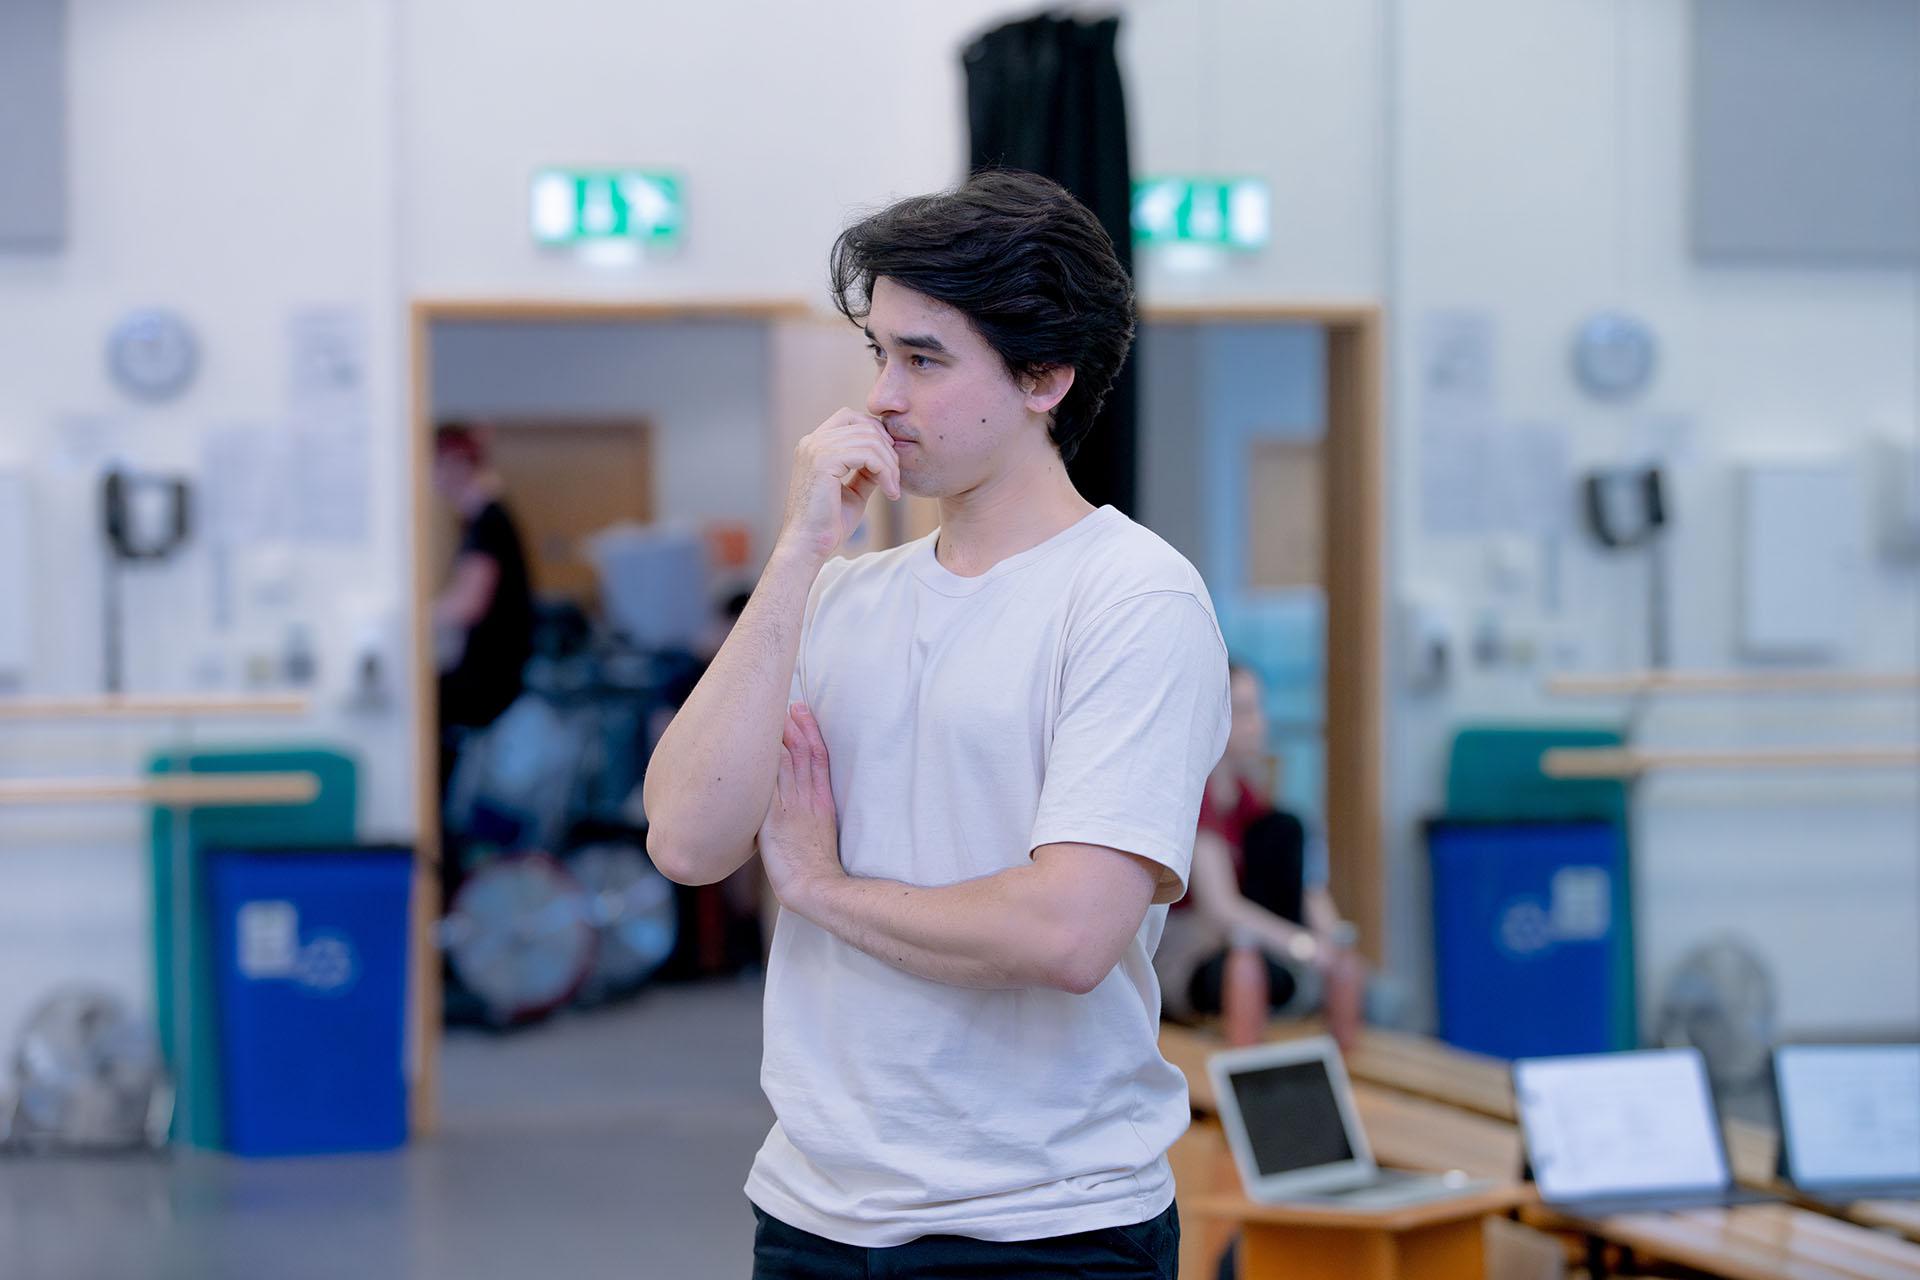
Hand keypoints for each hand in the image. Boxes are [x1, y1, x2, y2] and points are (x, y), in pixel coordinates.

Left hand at [757, 703, 845, 915]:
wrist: (816, 888)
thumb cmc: (816, 870)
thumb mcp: (820, 835)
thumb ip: (810, 814)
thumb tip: (799, 803)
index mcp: (822, 803)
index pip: (818, 759)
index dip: (811, 733)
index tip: (802, 713)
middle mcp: (807, 800)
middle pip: (803, 755)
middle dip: (797, 728)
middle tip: (790, 704)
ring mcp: (791, 808)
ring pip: (786, 764)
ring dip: (780, 739)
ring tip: (774, 715)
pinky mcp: (773, 820)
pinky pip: (768, 786)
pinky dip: (765, 764)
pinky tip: (757, 746)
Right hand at [776, 410, 901, 562]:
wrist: (808, 546)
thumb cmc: (828, 524)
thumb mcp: (853, 492)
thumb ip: (866, 472)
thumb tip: (888, 458)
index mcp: (814, 445)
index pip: (850, 417)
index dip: (875, 432)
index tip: (889, 461)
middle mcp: (812, 442)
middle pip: (863, 425)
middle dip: (887, 449)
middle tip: (896, 478)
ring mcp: (816, 449)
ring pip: (869, 439)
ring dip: (889, 464)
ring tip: (894, 488)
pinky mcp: (823, 462)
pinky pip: (867, 454)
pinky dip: (885, 471)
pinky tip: (890, 492)